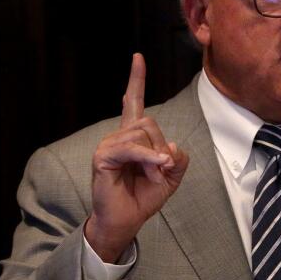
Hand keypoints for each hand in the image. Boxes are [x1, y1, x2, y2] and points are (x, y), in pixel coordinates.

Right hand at [85, 54, 189, 262]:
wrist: (125, 221)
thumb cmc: (142, 198)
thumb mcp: (171, 178)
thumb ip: (178, 159)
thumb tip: (170, 147)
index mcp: (133, 138)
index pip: (133, 102)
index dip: (136, 80)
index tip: (137, 58)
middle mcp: (118, 137)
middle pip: (148, 121)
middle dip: (161, 147)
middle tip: (161, 171)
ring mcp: (108, 145)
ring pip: (142, 134)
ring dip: (155, 159)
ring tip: (152, 177)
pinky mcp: (102, 157)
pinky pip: (131, 149)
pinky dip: (147, 159)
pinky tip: (154, 170)